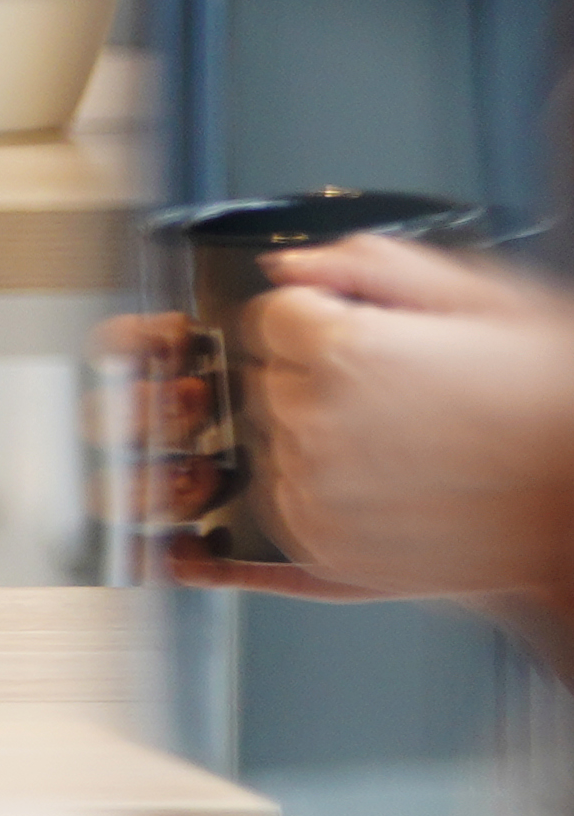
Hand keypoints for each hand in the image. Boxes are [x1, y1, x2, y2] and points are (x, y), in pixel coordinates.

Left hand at [247, 239, 573, 620]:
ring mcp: (318, 494)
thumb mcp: (482, 299)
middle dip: (320, 379)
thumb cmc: (553, 398)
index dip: (320, 319)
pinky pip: (286, 505)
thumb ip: (371, 265)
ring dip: (320, 439)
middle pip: (270, 380)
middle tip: (405, 395)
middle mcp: (319, 425)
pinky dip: (321, 494)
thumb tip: (288, 265)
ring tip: (409, 445)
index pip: (270, 316)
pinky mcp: (325, 550)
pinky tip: (388, 485)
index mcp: (348, 351)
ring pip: (276, 443)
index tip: (362, 334)